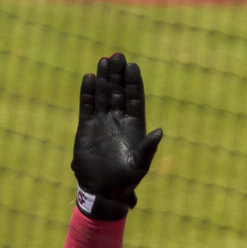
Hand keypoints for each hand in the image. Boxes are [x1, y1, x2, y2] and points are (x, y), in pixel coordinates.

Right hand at [71, 53, 163, 219]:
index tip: (133, 66)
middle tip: (118, 56)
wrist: (102, 192)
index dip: (134, 82)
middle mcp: (118, 120)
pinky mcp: (86, 127)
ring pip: (103, 95)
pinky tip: (89, 78)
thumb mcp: (140, 165)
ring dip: (104, 78)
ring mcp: (102, 122)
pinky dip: (88, 92)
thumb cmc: (125, 181)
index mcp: (135, 126)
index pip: (135, 99)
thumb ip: (148, 148)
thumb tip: (160, 132)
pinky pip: (87, 106)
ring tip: (104, 60)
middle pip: (119, 91)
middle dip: (118, 75)